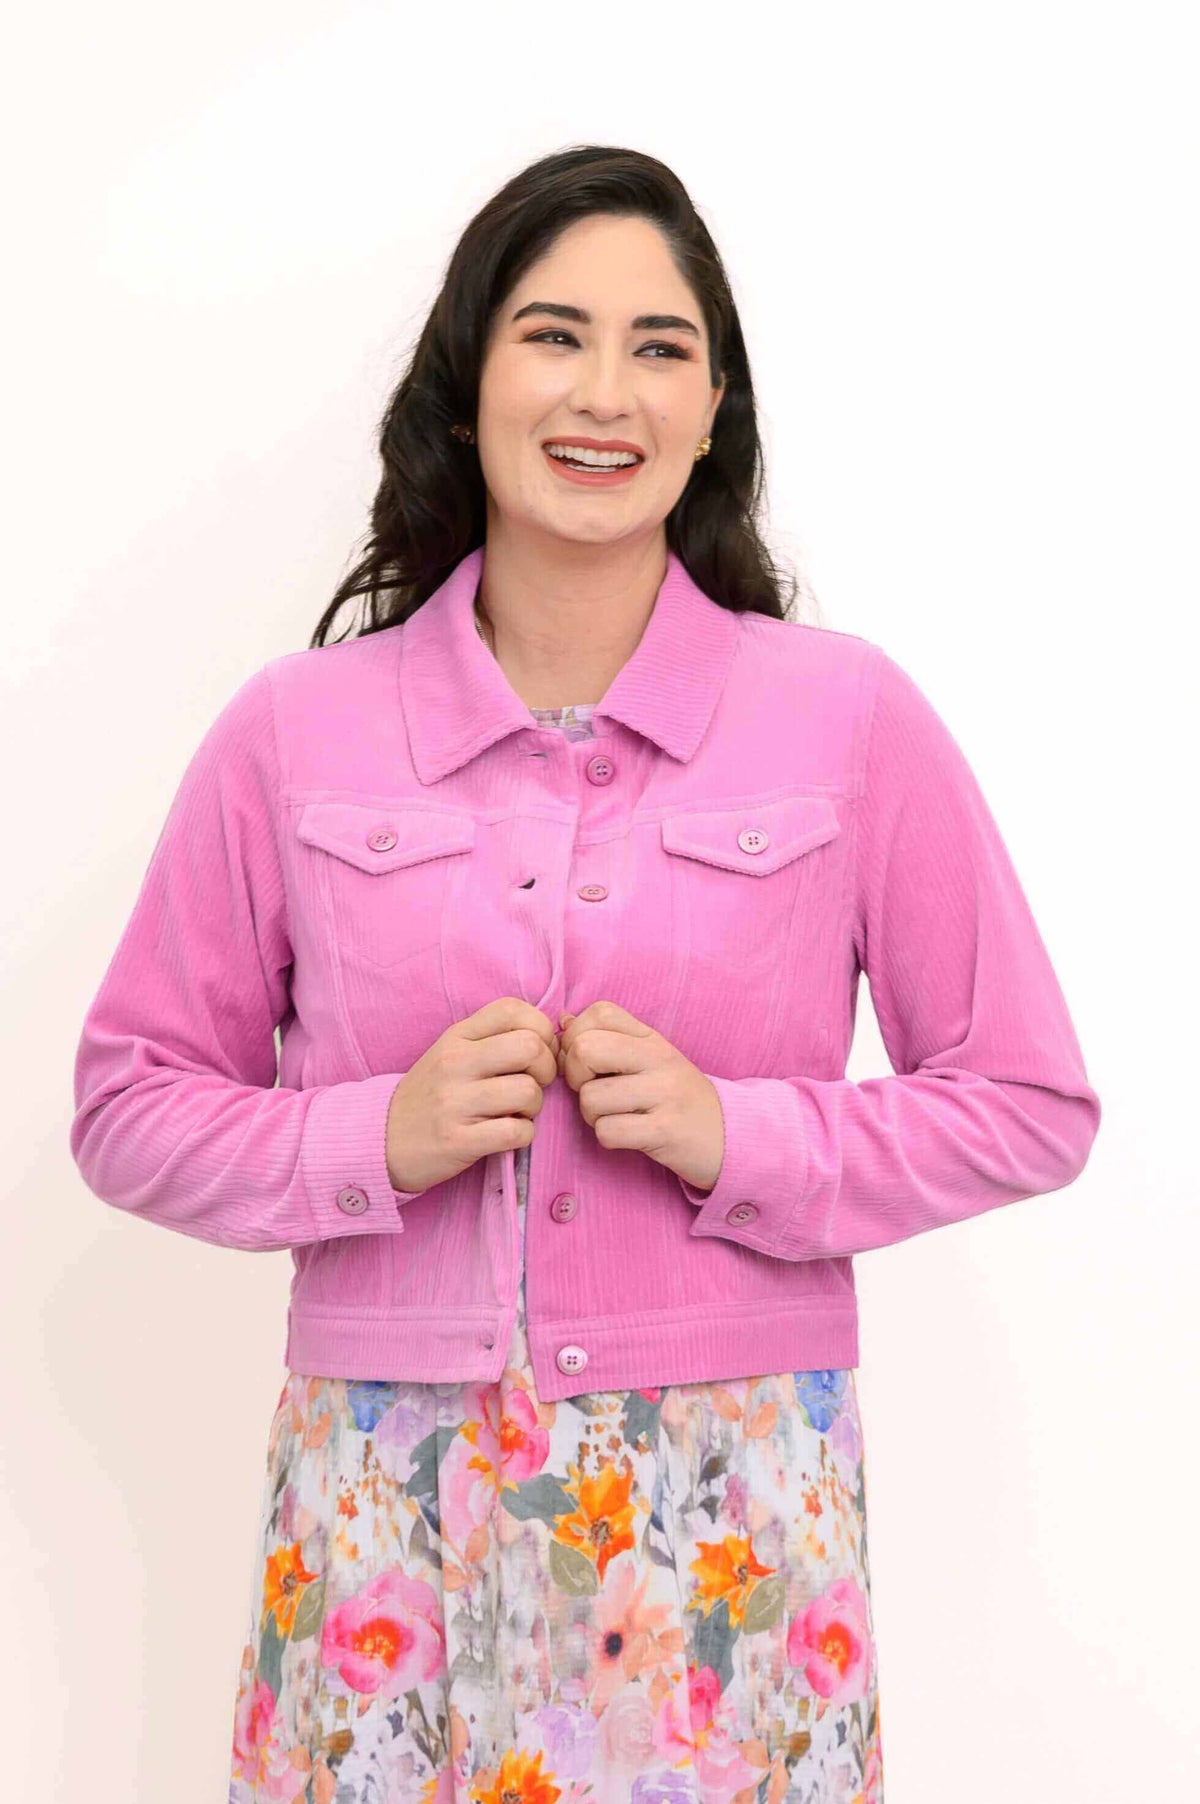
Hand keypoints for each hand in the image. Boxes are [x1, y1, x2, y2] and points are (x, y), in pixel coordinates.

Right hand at [385, 997, 560, 1193]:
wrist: (380, 1138)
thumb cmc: (430, 1094)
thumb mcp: (452, 1053)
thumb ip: (494, 1039)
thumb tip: (552, 1038)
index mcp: (457, 1036)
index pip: (513, 1009)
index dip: (540, 1028)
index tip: (536, 1052)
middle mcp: (455, 1062)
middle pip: (530, 1047)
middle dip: (546, 1069)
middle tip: (533, 1084)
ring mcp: (454, 1102)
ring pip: (528, 1091)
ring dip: (534, 1107)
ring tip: (515, 1112)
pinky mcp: (458, 1141)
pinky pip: (517, 1132)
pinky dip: (523, 1135)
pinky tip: (508, 1134)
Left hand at [556, 1000, 723, 1192]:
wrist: (731, 1136)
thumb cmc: (678, 1098)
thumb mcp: (650, 1059)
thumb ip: (609, 1039)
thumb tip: (563, 1021)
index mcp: (652, 1038)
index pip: (600, 1013)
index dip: (577, 1038)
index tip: (588, 1063)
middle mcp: (660, 1058)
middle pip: (586, 1050)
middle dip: (575, 1076)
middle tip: (592, 1091)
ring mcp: (665, 1093)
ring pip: (591, 1097)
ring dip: (591, 1116)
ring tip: (615, 1117)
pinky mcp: (665, 1130)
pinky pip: (608, 1131)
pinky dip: (608, 1138)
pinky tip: (627, 1136)